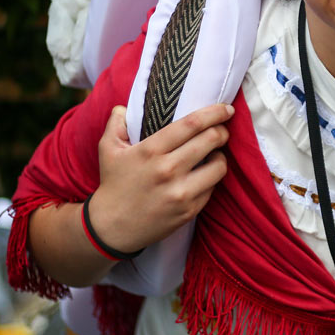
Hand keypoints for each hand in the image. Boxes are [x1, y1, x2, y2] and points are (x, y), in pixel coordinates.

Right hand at [88, 104, 232, 253]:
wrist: (112, 227)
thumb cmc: (113, 183)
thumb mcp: (107, 149)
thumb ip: (116, 123)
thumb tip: (124, 107)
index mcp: (151, 150)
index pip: (192, 124)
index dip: (215, 113)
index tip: (226, 109)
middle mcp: (168, 170)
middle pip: (211, 140)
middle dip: (222, 131)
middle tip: (222, 130)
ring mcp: (180, 192)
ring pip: (219, 166)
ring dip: (221, 156)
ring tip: (214, 154)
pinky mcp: (189, 211)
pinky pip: (212, 188)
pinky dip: (211, 179)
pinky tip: (203, 175)